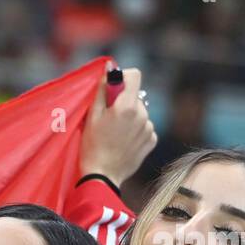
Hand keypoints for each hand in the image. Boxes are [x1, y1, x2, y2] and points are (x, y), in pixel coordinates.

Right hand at [79, 65, 156, 186]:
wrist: (103, 176)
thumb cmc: (92, 146)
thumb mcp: (92, 116)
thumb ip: (104, 89)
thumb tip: (111, 67)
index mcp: (127, 106)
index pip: (134, 75)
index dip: (123, 78)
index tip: (114, 88)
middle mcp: (142, 115)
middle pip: (135, 97)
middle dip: (123, 102)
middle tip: (109, 120)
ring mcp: (149, 128)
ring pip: (140, 113)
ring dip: (130, 118)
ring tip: (115, 135)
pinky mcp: (152, 140)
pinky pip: (144, 127)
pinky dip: (135, 131)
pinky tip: (123, 143)